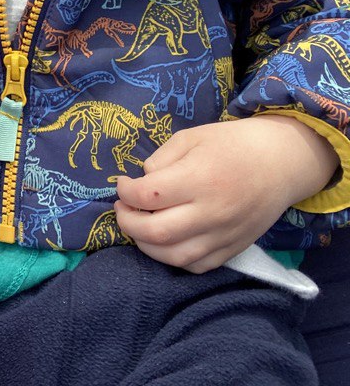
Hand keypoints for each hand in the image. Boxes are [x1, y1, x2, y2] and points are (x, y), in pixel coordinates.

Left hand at [114, 113, 337, 271]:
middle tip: (122, 208)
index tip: (123, 184)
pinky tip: (165, 242)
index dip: (125, 191)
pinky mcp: (233, 249)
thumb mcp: (190, 137)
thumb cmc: (231, 144)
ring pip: (174, 256)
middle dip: (127, 222)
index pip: (148, 195)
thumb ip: (160, 159)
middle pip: (156, 232)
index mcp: (199, 179)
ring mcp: (224, 235)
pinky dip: (174, 258)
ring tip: (138, 226)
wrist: (280, 162)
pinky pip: (197, 266)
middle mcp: (212, 212)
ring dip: (146, 245)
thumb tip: (141, 182)